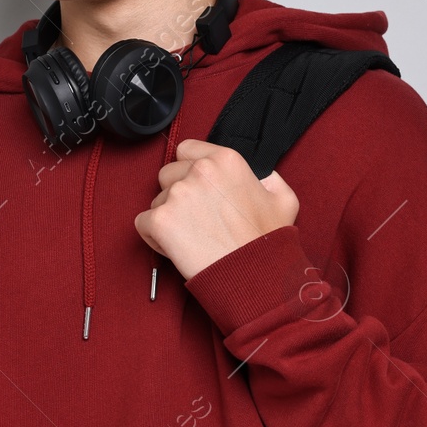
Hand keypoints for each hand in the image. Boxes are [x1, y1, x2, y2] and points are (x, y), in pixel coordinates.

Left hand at [134, 139, 298, 280]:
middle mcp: (198, 171)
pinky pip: (144, 223)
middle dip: (178, 194)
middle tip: (197, 219)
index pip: (186, 150)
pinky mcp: (160, 220)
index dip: (190, 171)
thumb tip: (260, 176)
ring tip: (193, 238)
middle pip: (168, 174)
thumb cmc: (268, 242)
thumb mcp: (283, 199)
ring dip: (169, 217)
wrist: (255, 276)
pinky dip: (155, 237)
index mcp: (225, 159)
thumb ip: (268, 178)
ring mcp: (176, 194)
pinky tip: (179, 248)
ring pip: (157, 200)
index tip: (198, 190)